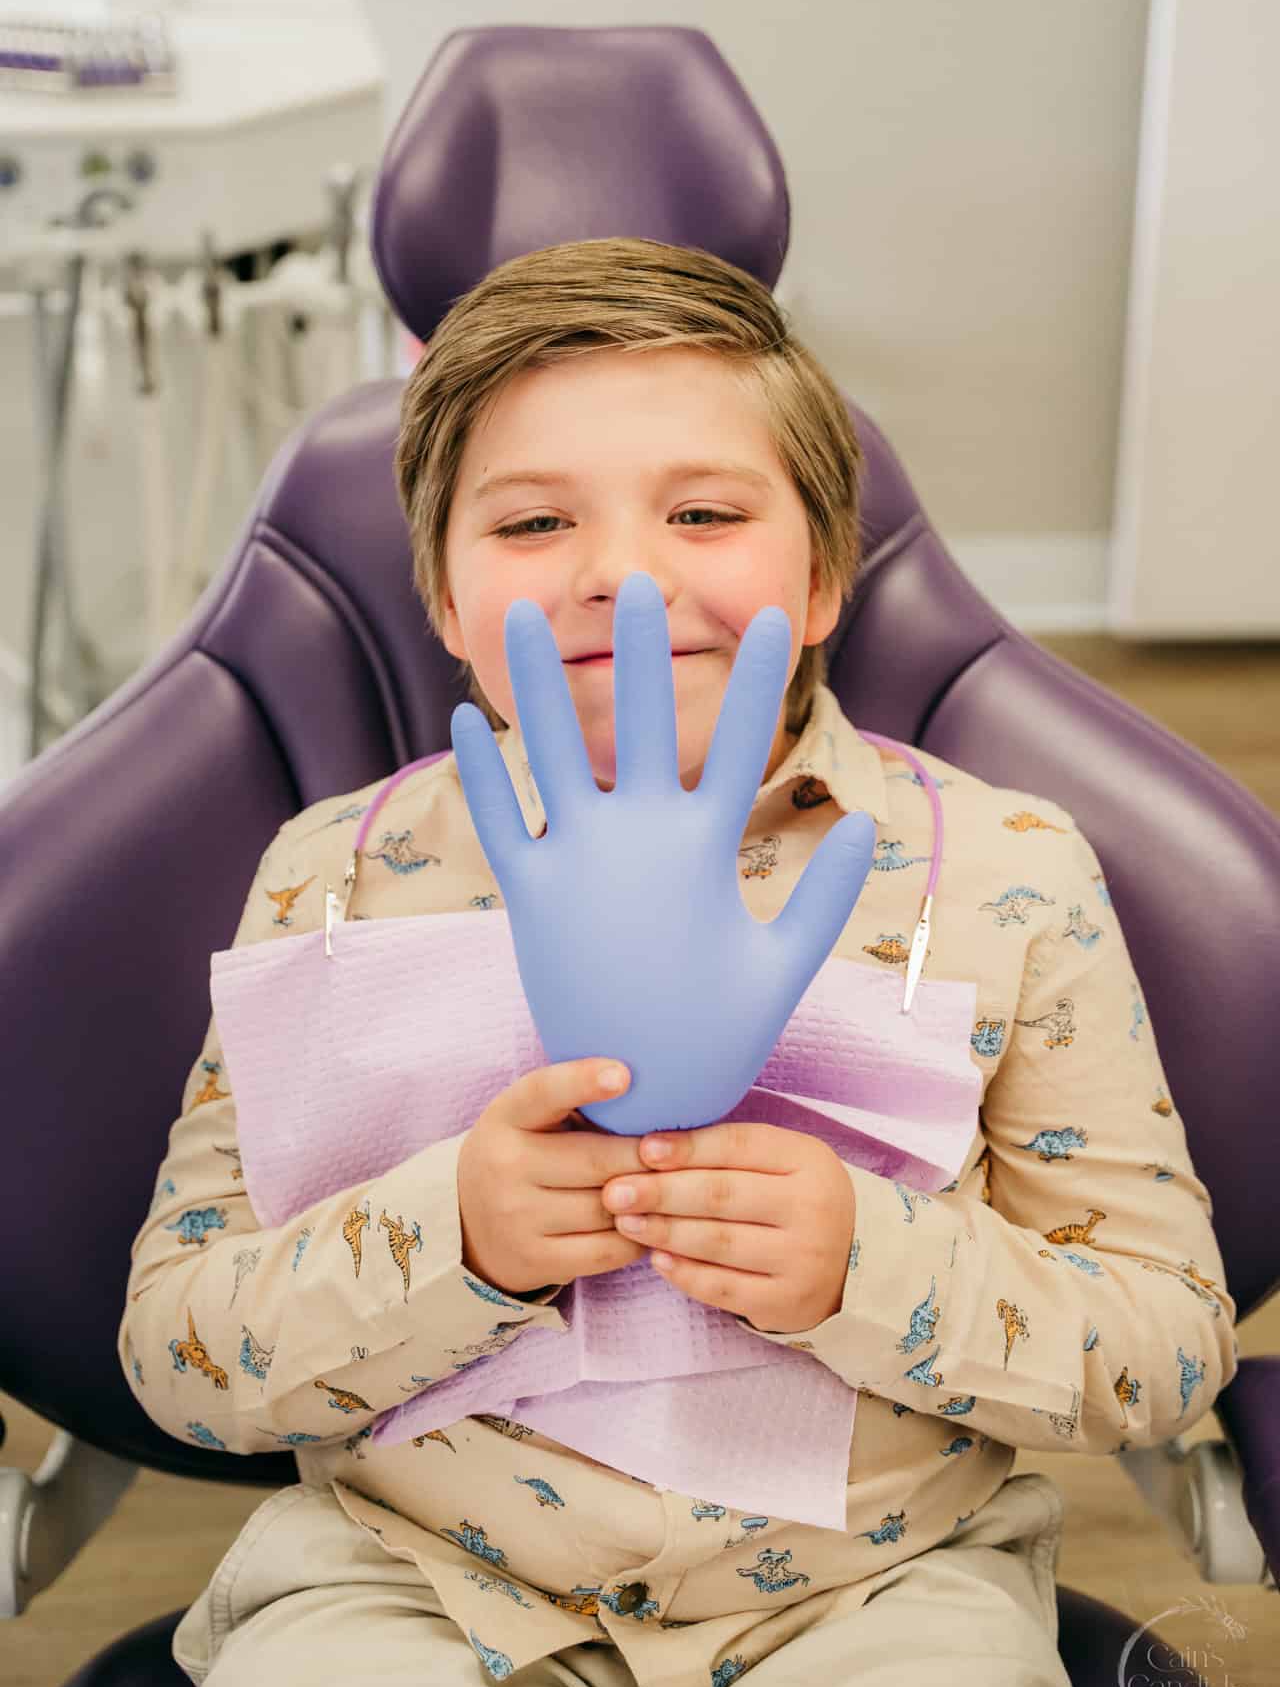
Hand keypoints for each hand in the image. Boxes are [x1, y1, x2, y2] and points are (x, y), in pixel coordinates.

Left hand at [450, 571, 875, 1138]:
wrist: (635, 1103)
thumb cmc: (715, 1037)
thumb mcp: (783, 970)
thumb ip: (823, 899)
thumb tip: (863, 829)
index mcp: (704, 854)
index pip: (744, 746)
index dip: (763, 681)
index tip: (775, 619)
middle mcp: (637, 844)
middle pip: (641, 722)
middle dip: (643, 650)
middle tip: (640, 583)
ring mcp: (576, 866)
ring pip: (552, 751)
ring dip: (538, 681)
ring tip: (525, 611)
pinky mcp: (526, 898)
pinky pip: (498, 820)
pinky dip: (479, 771)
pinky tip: (462, 718)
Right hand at [457, 1057, 650, 1297]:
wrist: (470, 1224)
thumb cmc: (524, 1154)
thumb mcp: (530, 1118)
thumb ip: (575, 1101)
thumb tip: (654, 1088)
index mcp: (506, 1117)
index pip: (542, 1092)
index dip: (582, 1081)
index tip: (624, 1074)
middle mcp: (505, 1166)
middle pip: (596, 1160)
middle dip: (644, 1156)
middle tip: (676, 1151)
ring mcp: (516, 1217)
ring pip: (607, 1208)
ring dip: (645, 1198)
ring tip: (668, 1187)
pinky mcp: (535, 1259)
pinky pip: (607, 1250)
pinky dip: (637, 1236)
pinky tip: (648, 1223)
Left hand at [601, 1120, 856, 1333]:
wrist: (859, 1263)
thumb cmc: (801, 1199)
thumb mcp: (785, 1162)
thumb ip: (732, 1150)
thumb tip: (653, 1144)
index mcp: (808, 1160)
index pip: (739, 1146)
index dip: (688, 1147)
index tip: (643, 1150)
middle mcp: (810, 1208)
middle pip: (722, 1195)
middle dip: (661, 1191)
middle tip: (615, 1191)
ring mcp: (801, 1259)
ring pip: (718, 1242)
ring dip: (664, 1230)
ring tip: (625, 1220)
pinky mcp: (786, 1301)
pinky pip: (724, 1287)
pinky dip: (685, 1272)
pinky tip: (656, 1257)